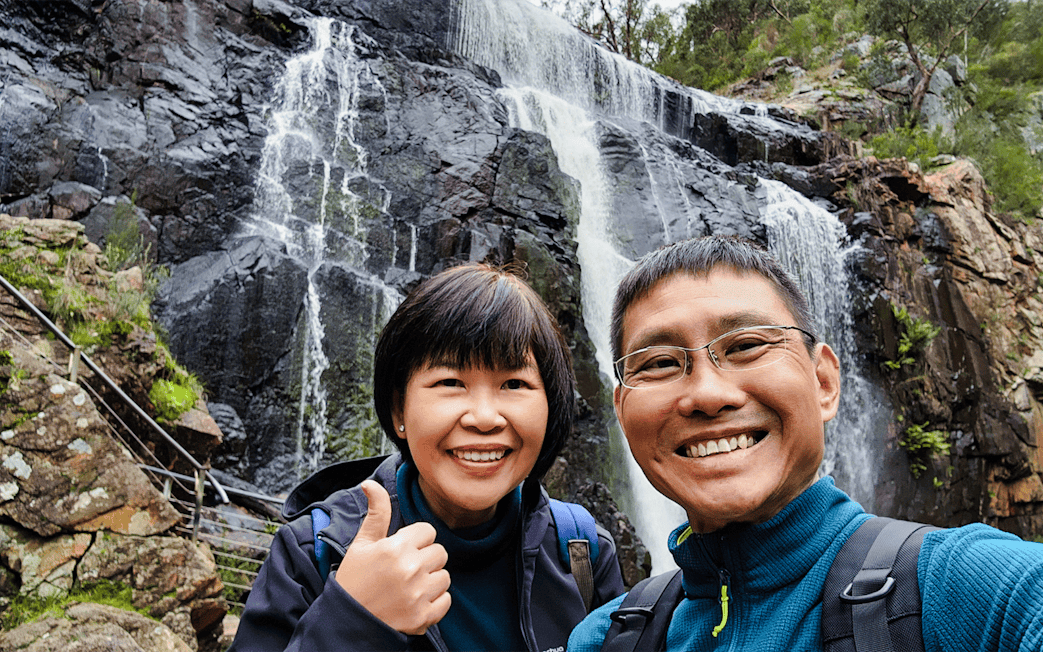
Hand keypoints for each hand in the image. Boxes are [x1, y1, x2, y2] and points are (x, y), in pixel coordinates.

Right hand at [335, 480, 451, 634]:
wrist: (347, 622)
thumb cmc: (354, 580)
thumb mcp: (361, 544)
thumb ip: (376, 513)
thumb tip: (370, 484)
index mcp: (396, 547)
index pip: (428, 531)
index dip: (416, 540)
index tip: (402, 551)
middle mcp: (410, 569)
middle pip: (440, 552)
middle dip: (426, 559)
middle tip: (405, 570)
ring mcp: (418, 595)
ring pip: (445, 577)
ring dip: (431, 581)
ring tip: (409, 587)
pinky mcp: (423, 617)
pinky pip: (446, 601)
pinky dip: (434, 603)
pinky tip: (415, 602)